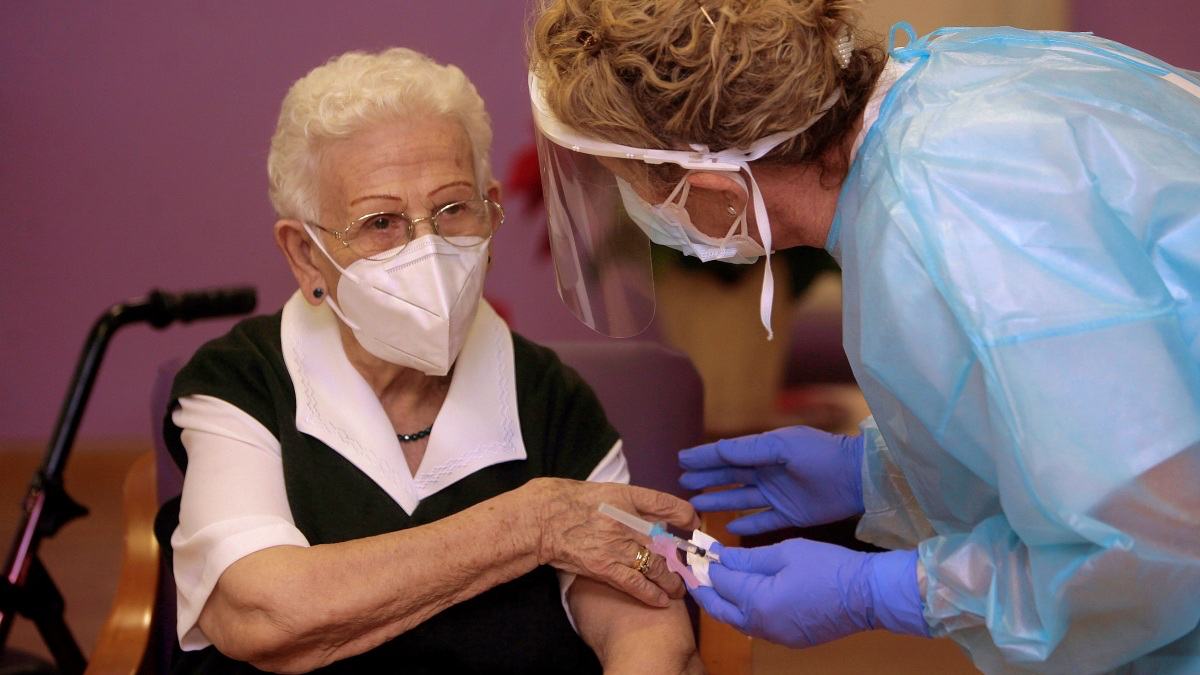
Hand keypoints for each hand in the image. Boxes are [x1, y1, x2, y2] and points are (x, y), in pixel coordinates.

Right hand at [530, 478, 699, 606]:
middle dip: (680, 558)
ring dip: (671, 581)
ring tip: (678, 588)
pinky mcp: (605, 567)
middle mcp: (626, 520)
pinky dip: (652, 594)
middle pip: (665, 541)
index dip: (685, 514)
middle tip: (689, 567)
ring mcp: (616, 545)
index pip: (665, 503)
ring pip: (656, 566)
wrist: (541, 518)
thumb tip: (650, 516)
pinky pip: (636, 584)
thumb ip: (629, 504)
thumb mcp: (604, 492)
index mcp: (626, 497)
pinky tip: (662, 600)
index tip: (692, 522)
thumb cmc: (569, 502)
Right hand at [679, 426, 864, 533]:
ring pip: (740, 499)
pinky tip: (729, 526)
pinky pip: (761, 521)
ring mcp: (777, 495)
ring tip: (696, 503)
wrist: (856, 478)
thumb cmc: (820, 455)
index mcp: (765, 452)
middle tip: (682, 482)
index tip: (681, 459)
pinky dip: (746, 524)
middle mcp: (767, 473)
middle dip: (706, 478)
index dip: (704, 457)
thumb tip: (718, 450)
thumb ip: (750, 449)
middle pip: (729, 477)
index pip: (727, 454)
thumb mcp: (783, 445)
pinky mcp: (789, 515)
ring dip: (719, 500)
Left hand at [691, 539, 928, 648]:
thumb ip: (748, 559)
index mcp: (757, 601)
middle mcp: (761, 625)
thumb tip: (718, 557)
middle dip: (702, 588)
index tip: (690, 549)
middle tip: (689, 570)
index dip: (703, 564)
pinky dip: (741, 609)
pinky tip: (740, 594)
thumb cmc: (828, 566)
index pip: (720, 581)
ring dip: (720, 600)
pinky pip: (755, 625)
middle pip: (719, 608)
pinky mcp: (789, 640)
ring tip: (710, 579)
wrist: (868, 595)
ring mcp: (775, 636)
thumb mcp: (785, 553)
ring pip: (735, 619)